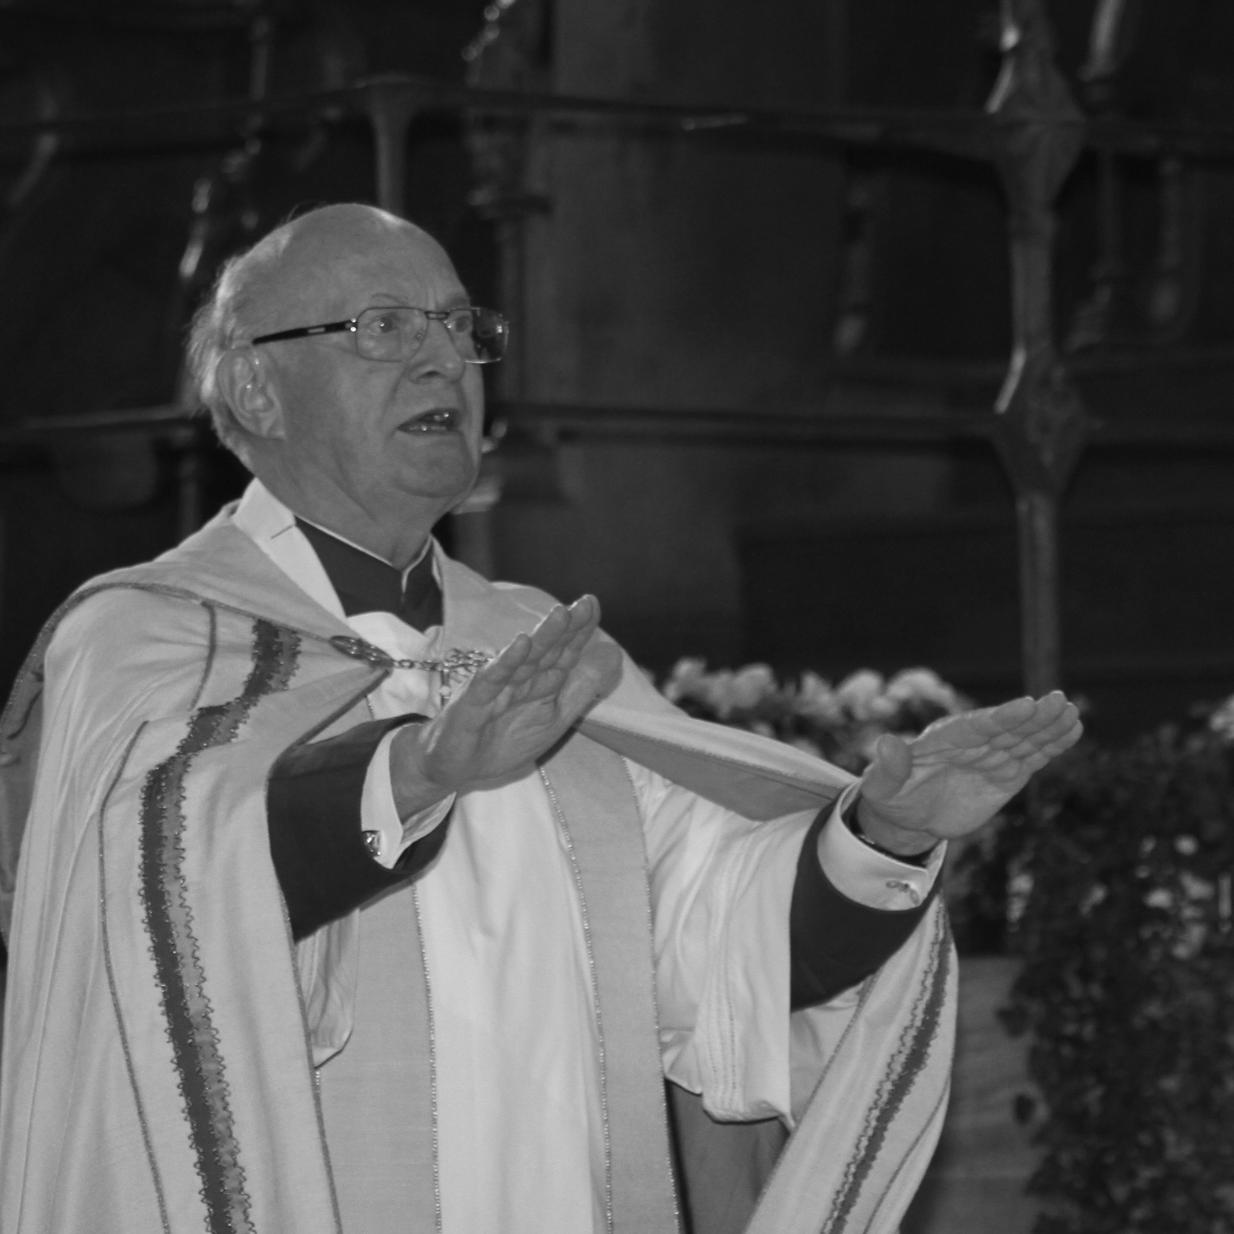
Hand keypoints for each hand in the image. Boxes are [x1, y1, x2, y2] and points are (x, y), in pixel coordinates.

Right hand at [390, 595, 621, 814]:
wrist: (456, 769)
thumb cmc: (502, 740)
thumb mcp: (554, 718)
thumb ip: (581, 689)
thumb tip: (614, 655)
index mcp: (539, 682)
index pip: (562, 652)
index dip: (579, 631)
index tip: (593, 604)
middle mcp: (519, 678)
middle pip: (546, 649)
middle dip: (566, 627)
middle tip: (586, 603)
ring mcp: (496, 687)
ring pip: (522, 659)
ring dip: (541, 637)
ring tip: (561, 615)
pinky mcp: (474, 702)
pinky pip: (492, 679)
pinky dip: (506, 662)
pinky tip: (520, 645)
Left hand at [854, 690, 1081, 856]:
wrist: (908, 816)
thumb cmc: (890, 797)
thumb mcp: (880, 787)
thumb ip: (887, 768)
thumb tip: (885, 744)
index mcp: (942, 740)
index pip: (976, 726)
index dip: (1001, 717)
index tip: (1026, 705)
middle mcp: (971, 743)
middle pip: (1006, 728)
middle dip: (1033, 717)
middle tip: (1059, 702)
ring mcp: (991, 756)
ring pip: (1024, 739)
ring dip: (1048, 726)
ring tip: (1072, 712)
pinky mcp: (1006, 773)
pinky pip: (1033, 756)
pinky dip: (1052, 744)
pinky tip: (1074, 729)